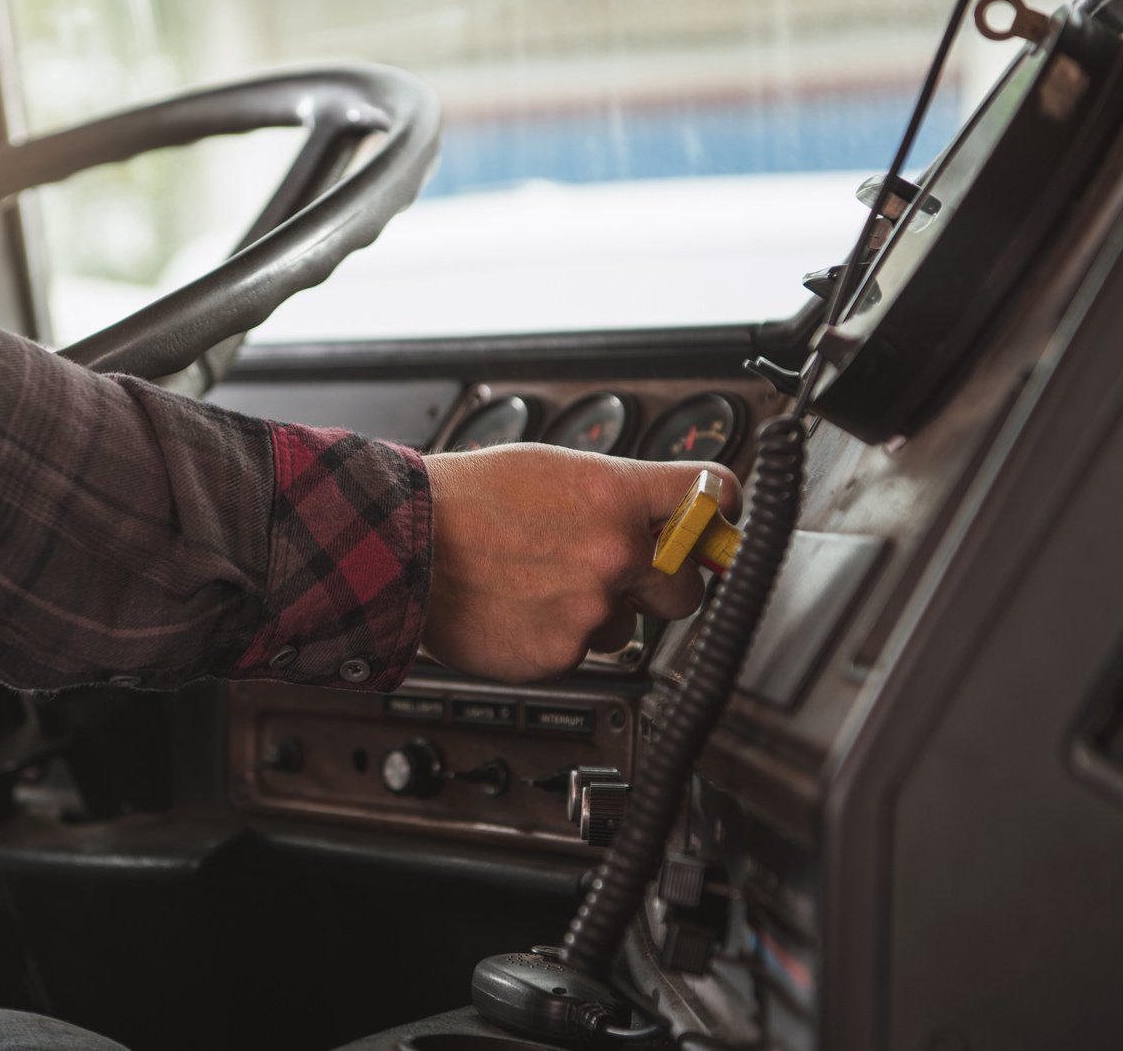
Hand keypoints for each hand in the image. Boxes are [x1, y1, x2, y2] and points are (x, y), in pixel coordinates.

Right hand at [421, 445, 741, 682]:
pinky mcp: (559, 655)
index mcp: (615, 495)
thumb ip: (617, 491)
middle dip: (663, 583)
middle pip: (689, 586)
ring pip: (626, 626)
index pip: (714, 495)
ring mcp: (589, 610)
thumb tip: (660, 511)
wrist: (402, 544)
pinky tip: (518, 609)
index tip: (718, 525)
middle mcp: (614, 554)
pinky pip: (579, 651)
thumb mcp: (551, 467)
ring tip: (537, 584)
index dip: (720, 513)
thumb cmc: (465, 499)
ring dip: (596, 612)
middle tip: (624, 572)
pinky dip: (554, 637)